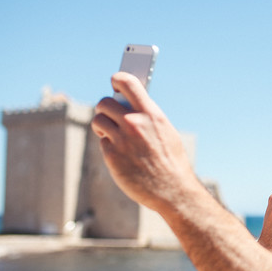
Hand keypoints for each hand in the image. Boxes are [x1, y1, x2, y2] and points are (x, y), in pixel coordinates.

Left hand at [91, 72, 201, 215]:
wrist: (172, 190)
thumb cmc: (172, 162)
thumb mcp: (166, 132)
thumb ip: (148, 117)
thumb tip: (130, 105)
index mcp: (151, 114)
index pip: (127, 82)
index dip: (117, 79)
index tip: (115, 82)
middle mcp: (134, 124)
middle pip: (105, 102)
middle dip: (106, 108)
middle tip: (111, 115)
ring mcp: (121, 140)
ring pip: (98, 120)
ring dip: (103, 126)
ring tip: (111, 133)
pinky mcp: (112, 156)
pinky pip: (102, 142)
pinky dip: (109, 146)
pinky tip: (120, 153)